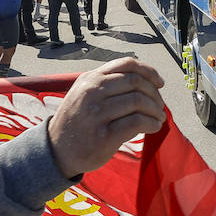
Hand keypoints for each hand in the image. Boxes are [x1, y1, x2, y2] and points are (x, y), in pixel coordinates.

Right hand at [46, 58, 165, 177]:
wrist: (56, 150)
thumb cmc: (76, 121)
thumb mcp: (83, 92)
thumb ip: (107, 82)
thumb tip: (145, 78)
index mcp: (90, 79)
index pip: (127, 64)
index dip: (149, 71)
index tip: (159, 82)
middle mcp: (92, 92)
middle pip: (136, 82)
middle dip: (154, 94)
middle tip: (159, 105)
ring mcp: (97, 114)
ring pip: (139, 101)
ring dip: (155, 110)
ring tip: (158, 118)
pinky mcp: (104, 136)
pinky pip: (137, 122)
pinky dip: (151, 123)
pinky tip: (153, 127)